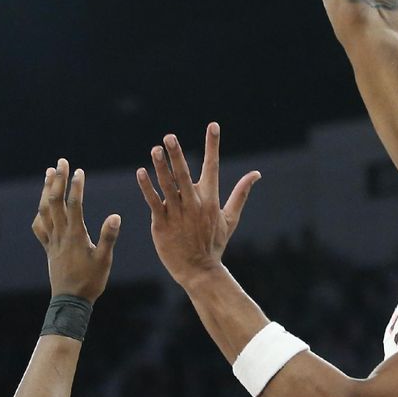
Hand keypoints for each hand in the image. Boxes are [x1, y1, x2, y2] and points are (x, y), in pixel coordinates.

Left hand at [32, 159, 120, 303]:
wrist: (70, 302)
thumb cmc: (91, 281)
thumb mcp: (104, 260)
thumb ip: (108, 237)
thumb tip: (115, 216)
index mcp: (75, 235)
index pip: (74, 204)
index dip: (75, 186)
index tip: (79, 171)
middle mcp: (61, 235)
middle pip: (55, 202)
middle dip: (57, 180)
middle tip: (61, 162)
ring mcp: (52, 241)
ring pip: (44, 211)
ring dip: (46, 191)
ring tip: (48, 173)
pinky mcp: (48, 248)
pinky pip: (39, 227)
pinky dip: (40, 213)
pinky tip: (42, 206)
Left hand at [136, 123, 260, 286]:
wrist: (199, 270)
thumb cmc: (214, 243)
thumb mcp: (230, 218)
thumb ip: (241, 193)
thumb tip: (256, 174)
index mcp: (211, 200)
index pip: (213, 166)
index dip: (213, 145)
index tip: (213, 126)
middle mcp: (194, 204)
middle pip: (184, 174)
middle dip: (177, 154)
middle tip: (169, 136)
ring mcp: (177, 214)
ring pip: (168, 186)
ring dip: (160, 167)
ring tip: (155, 150)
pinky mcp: (162, 223)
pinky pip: (153, 202)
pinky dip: (147, 187)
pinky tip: (141, 172)